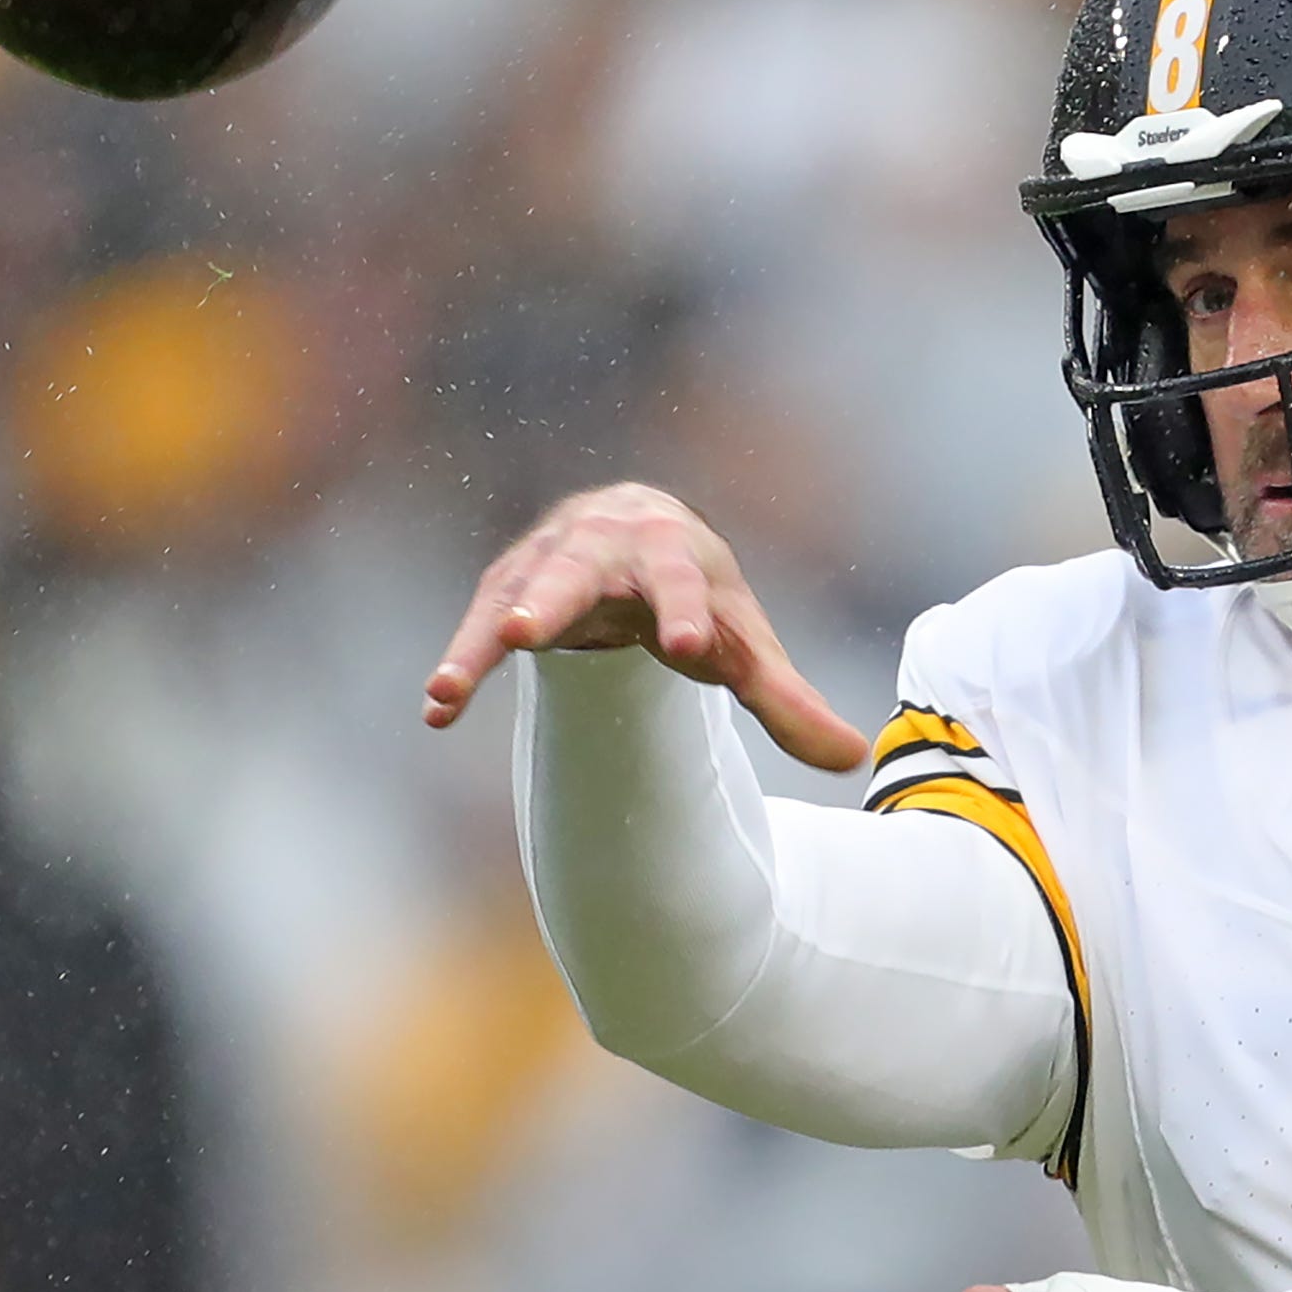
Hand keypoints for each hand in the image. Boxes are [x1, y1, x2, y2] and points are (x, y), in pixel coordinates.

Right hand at [421, 483, 868, 770]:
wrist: (642, 530)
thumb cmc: (699, 597)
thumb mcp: (744, 643)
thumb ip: (787, 702)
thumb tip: (854, 760)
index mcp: (674, 554)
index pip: (682, 582)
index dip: (687, 612)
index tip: (692, 647)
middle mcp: (606, 545)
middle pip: (579, 570)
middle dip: (553, 599)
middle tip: (524, 632)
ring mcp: (550, 560)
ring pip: (514, 593)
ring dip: (483, 636)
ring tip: (448, 687)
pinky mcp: (510, 584)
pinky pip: (480, 621)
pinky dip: (460, 660)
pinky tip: (436, 709)